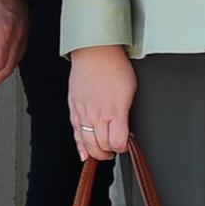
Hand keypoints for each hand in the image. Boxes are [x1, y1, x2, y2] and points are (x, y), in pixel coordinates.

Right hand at [66, 45, 138, 160]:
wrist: (95, 52)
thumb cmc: (114, 67)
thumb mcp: (130, 91)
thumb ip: (126, 112)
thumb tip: (125, 128)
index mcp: (115, 110)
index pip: (118, 142)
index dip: (123, 147)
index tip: (125, 145)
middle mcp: (98, 114)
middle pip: (101, 146)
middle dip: (109, 153)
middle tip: (114, 151)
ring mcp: (83, 112)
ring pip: (87, 142)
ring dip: (95, 152)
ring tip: (102, 153)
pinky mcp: (73, 108)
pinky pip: (75, 132)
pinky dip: (80, 145)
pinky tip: (84, 153)